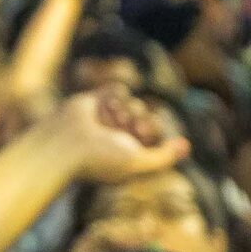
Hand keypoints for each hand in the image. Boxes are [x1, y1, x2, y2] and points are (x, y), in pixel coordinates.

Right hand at [49, 87, 188, 184]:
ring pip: (133, 100)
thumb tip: (187, 146)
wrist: (63, 145)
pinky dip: (113, 96)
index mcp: (132, 151)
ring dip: (123, 108)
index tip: (137, 134)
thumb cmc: (99, 159)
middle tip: (121, 126)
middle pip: (145, 114)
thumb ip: (164, 157)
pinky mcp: (96, 101)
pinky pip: (119, 89)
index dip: (149, 128)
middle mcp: (121, 135)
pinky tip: (101, 108)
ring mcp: (109, 118)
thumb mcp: (137, 163)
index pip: (155, 131)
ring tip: (106, 120)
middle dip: (136, 118)